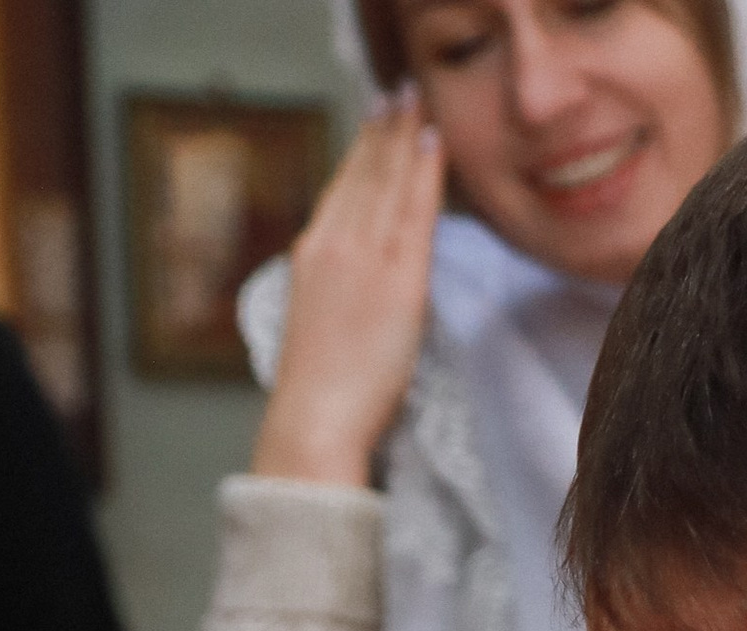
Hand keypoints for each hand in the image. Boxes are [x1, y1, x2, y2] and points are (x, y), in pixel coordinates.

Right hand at [252, 99, 444, 488]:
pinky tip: (435, 144)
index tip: (376, 125)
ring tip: (419, 105)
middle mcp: (332, 245)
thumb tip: (368, 287)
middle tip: (400, 95)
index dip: (361, 155)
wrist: (314, 419)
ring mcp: (363, 258)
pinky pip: (414, 213)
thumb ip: (342, 293)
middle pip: (362, 175)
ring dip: (404, 137)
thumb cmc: (321, 396)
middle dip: (383, 131)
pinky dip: (425, 174)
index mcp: (311, 256)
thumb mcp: (321, 326)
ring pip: (386, 182)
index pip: (341, 192)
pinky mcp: (395, 280)